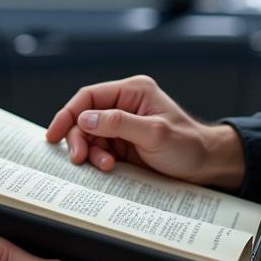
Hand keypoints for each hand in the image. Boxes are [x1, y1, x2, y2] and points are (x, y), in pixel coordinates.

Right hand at [45, 74, 244, 188]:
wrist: (206, 166)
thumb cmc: (188, 145)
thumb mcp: (154, 133)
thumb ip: (119, 124)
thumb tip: (85, 119)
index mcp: (133, 91)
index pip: (89, 97)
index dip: (68, 114)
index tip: (54, 134)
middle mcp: (125, 105)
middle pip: (85, 118)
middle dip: (79, 138)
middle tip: (80, 159)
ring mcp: (124, 126)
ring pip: (90, 136)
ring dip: (91, 153)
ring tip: (105, 166)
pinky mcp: (124, 145)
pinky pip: (100, 150)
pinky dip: (98, 161)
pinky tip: (108, 169)